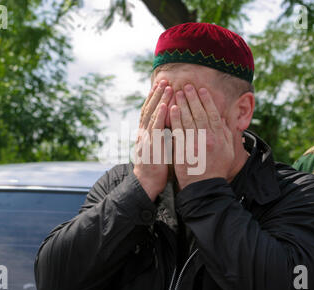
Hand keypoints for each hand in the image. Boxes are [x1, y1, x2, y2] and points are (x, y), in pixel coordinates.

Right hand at [134, 80, 172, 200]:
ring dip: (159, 100)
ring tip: (166, 87)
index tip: (160, 86)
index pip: (148, 112)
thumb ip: (161, 137)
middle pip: (149, 110)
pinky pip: (156, 129)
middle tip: (163, 80)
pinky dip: (159, 115)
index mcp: (145, 134)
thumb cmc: (154, 169)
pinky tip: (165, 105)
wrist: (145, 185)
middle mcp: (143, 134)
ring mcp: (146, 140)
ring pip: (152, 115)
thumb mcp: (157, 150)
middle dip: (156, 95)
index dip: (154, 99)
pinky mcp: (151, 147)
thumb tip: (170, 126)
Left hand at [170, 84, 234, 189]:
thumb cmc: (216, 169)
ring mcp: (194, 144)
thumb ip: (226, 134)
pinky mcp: (183, 150)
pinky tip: (172, 109)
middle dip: (193, 98)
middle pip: (199, 113)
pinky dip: (175, 118)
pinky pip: (178, 130)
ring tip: (178, 92)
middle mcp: (207, 138)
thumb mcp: (228, 151)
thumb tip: (223, 119)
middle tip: (187, 86)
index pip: (213, 114)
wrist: (204, 186)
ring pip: (188, 119)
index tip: (202, 90)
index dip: (207, 100)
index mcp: (219, 138)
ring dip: (183, 104)